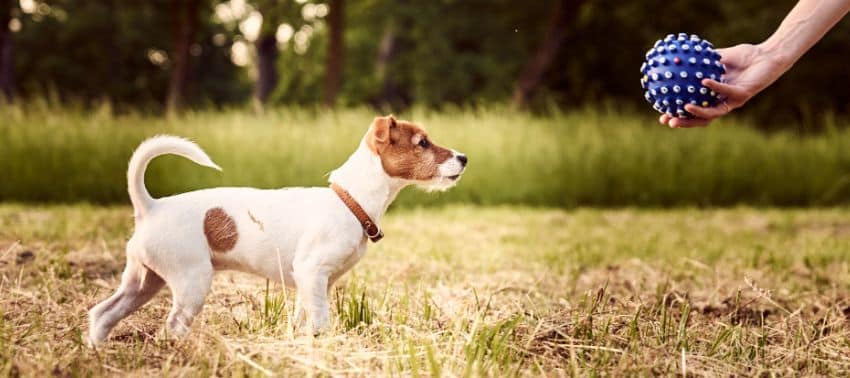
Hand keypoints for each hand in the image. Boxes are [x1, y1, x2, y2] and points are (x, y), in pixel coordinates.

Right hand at [659, 43, 786, 127]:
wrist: (766, 56)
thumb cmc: (743, 56)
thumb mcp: (717, 56)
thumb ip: (701, 59)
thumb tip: (678, 55)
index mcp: (714, 97)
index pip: (694, 111)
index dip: (678, 116)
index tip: (661, 115)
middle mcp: (723, 103)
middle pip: (701, 119)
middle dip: (684, 122)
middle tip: (668, 121)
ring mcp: (733, 101)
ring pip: (713, 113)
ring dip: (698, 113)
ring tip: (684, 108)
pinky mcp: (743, 95)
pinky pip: (726, 92)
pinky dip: (714, 88)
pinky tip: (704, 82)